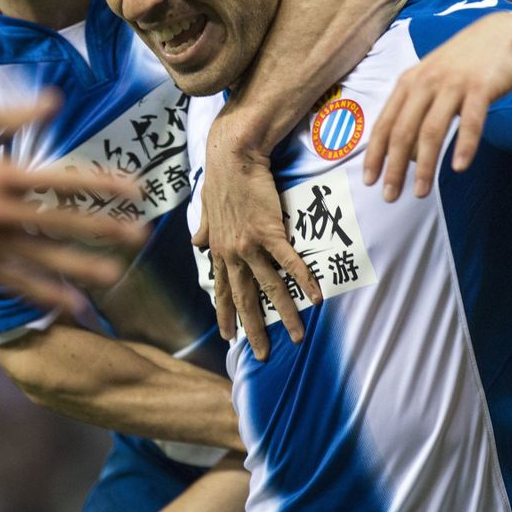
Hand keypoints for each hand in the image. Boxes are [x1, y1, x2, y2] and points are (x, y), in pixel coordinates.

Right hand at [0, 96, 144, 310]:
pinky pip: (15, 282)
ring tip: (116, 275)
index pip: (64, 180)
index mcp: (2, 173)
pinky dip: (44, 293)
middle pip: (61, 222)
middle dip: (105, 229)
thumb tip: (57, 99)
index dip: (103, 185)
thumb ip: (16, 113)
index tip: (134, 190)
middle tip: (141, 236)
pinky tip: (72, 304)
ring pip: (43, 258)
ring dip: (82, 267)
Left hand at [199, 118, 319, 360]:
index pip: (223, 289)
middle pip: (245, 298)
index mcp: (218, 249)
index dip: (225, 314)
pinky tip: (317, 296)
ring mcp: (250, 244)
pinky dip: (303, 280)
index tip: (228, 337)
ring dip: (284, 313)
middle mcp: (231, 252)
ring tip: (297, 335)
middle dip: (253, 328)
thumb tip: (194, 242)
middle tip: (261, 355)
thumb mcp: (206, 207)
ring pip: (269, 287)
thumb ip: (203, 228)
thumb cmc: (222, 178)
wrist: (233, 155)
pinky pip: (289, 262)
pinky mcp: (269, 232)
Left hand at [363, 12, 511, 200]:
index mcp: (409, 83)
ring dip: (425, 166)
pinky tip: (459, 167)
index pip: (384, 124)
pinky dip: (464, 145)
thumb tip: (406, 156)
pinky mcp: (480, 87)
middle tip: (390, 196)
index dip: (374, 154)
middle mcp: (425, 82)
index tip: (368, 181)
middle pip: (402, 131)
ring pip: (431, 131)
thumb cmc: (464, 65)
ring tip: (421, 192)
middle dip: (393, 167)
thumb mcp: (432, 82)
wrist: (504, 34)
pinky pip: (470, 121)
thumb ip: (416, 113)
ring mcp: (452, 84)